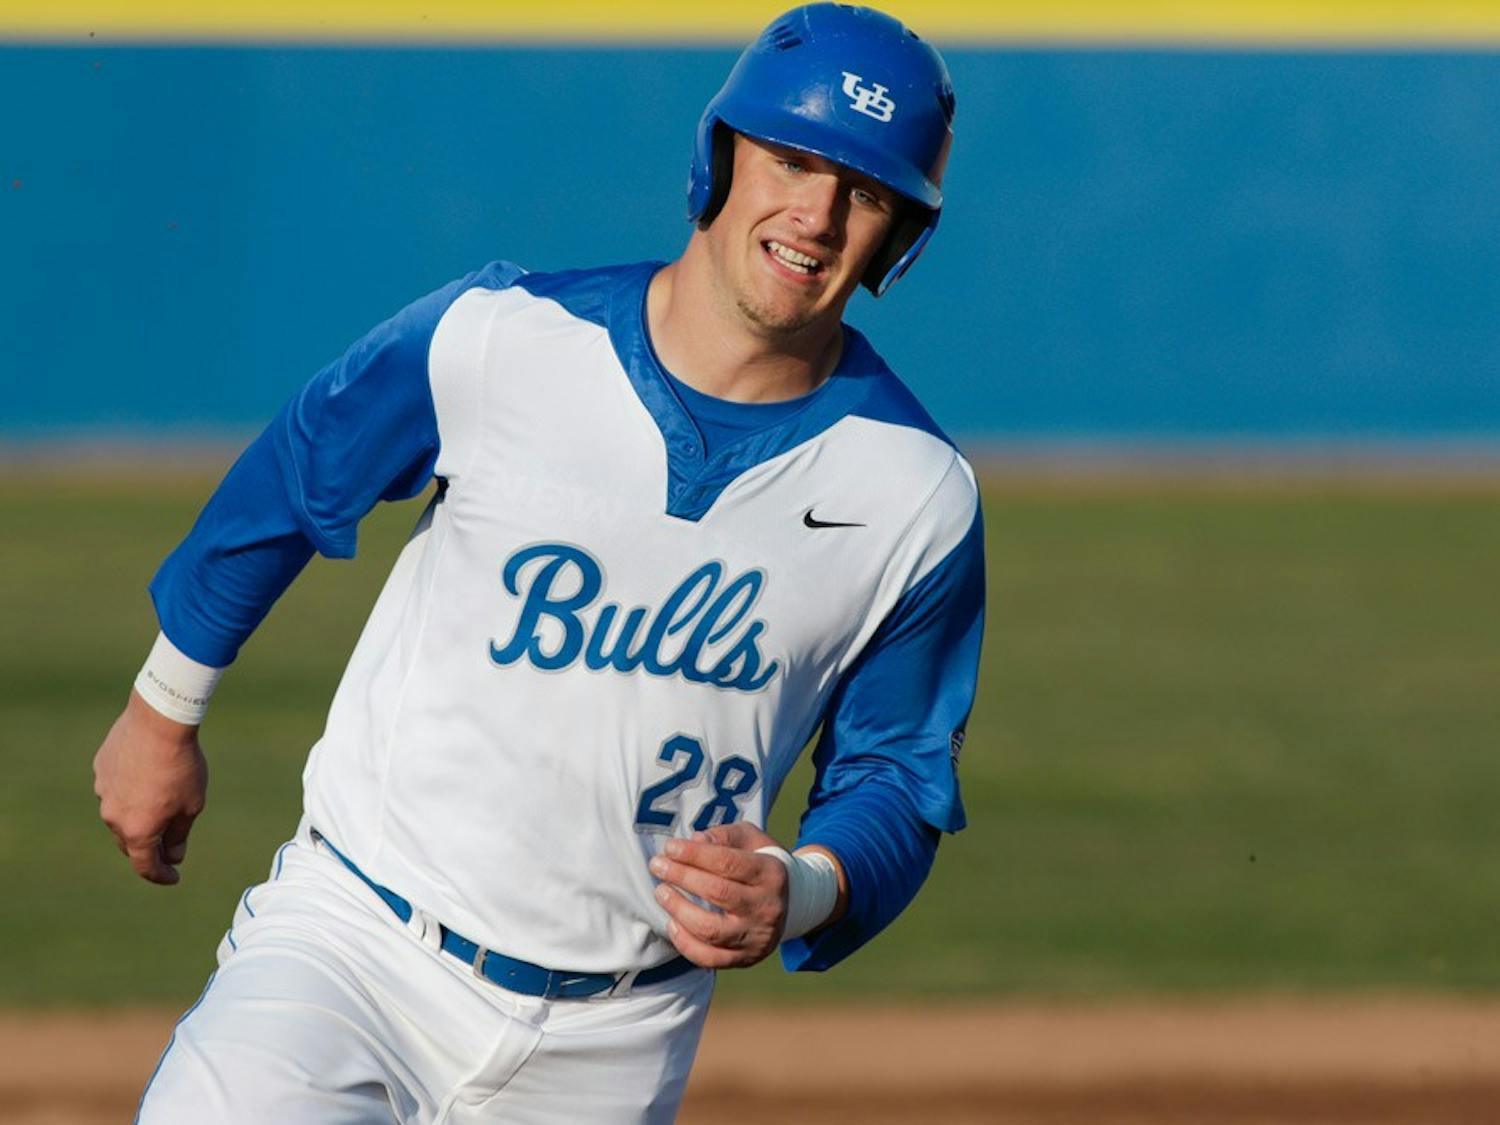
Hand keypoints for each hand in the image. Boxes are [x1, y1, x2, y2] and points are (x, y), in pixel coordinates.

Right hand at [93, 689, 207, 884]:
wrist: (159, 721)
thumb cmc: (182, 766)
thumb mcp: (191, 805)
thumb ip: (179, 835)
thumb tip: (173, 856)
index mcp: (137, 831)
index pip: (146, 865)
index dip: (161, 875)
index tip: (174, 877)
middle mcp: (113, 816)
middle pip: (130, 842)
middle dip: (148, 848)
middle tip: (168, 848)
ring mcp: (103, 792)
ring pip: (119, 814)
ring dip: (137, 817)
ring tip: (159, 807)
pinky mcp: (100, 769)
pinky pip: (115, 788)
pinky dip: (129, 791)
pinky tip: (146, 778)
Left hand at [648, 821, 788, 969]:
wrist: (791, 902)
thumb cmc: (759, 863)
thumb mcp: (750, 839)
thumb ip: (723, 836)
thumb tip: (695, 841)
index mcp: (771, 873)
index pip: (728, 863)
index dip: (694, 854)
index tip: (669, 847)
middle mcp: (768, 907)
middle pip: (718, 893)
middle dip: (682, 877)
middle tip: (657, 865)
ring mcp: (758, 937)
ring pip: (711, 930)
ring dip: (679, 910)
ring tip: (661, 892)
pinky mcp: (746, 958)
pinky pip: (710, 958)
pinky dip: (685, 944)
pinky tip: (672, 923)